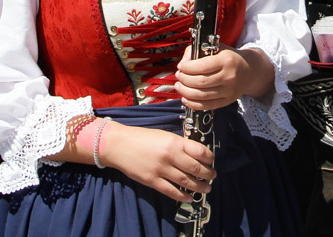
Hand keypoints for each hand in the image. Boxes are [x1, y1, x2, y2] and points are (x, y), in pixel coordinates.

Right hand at [100, 121, 214, 203]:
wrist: (119, 145)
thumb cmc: (141, 138)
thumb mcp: (164, 135)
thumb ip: (179, 144)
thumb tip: (195, 154)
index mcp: (174, 142)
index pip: (200, 151)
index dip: (209, 157)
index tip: (212, 160)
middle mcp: (170, 156)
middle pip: (196, 168)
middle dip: (208, 174)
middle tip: (213, 175)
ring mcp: (161, 170)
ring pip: (186, 182)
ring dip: (200, 186)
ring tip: (207, 188)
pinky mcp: (152, 181)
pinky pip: (171, 191)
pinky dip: (183, 196)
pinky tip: (190, 197)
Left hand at [175, 47, 271, 109]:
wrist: (250, 70)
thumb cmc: (229, 58)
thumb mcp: (217, 48)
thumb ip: (198, 51)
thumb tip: (183, 62)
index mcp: (226, 60)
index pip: (202, 66)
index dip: (187, 68)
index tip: (180, 66)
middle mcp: (229, 76)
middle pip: (200, 82)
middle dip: (184, 79)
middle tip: (178, 76)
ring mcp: (229, 91)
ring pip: (202, 95)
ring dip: (185, 91)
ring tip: (179, 86)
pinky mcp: (227, 101)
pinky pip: (207, 106)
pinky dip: (193, 104)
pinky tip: (185, 98)